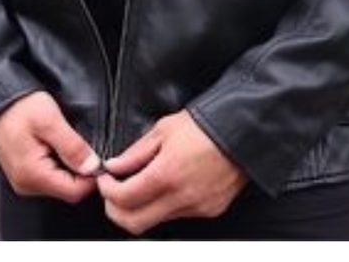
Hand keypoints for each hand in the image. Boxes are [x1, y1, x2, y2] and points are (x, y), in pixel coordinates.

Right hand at [0, 90, 100, 202]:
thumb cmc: (20, 107)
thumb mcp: (50, 121)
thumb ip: (72, 146)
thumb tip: (92, 167)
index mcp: (33, 175)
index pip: (75, 192)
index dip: (92, 177)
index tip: (100, 156)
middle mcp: (27, 184)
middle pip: (68, 189)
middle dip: (82, 170)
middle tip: (84, 143)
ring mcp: (24, 179)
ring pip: (60, 182)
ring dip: (71, 165)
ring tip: (68, 140)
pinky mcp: (25, 172)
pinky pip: (50, 175)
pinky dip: (60, 162)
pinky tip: (58, 143)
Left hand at [97, 109, 247, 234]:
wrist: (243, 130)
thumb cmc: (205, 124)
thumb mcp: (164, 129)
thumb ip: (135, 152)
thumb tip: (114, 166)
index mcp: (166, 174)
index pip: (123, 199)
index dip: (106, 191)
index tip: (105, 180)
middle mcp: (181, 198)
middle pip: (134, 224)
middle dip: (116, 210)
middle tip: (114, 192)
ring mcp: (197, 208)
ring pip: (156, 221)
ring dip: (142, 208)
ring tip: (141, 185)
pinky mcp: (210, 211)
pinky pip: (178, 216)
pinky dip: (165, 206)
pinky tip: (167, 187)